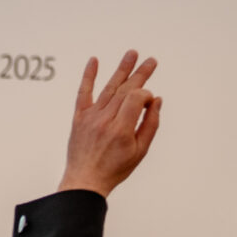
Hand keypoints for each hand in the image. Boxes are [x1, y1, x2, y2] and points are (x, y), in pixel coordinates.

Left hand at [58, 51, 160, 197]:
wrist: (84, 181)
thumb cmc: (115, 169)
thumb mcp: (140, 151)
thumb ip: (150, 124)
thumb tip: (156, 100)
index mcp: (121, 129)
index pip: (137, 98)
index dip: (147, 96)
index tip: (151, 103)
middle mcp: (104, 120)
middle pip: (125, 89)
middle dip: (140, 74)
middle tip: (151, 60)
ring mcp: (90, 117)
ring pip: (108, 88)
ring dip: (121, 70)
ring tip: (132, 54)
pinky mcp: (79, 118)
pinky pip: (83, 93)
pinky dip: (88, 76)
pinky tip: (94, 60)